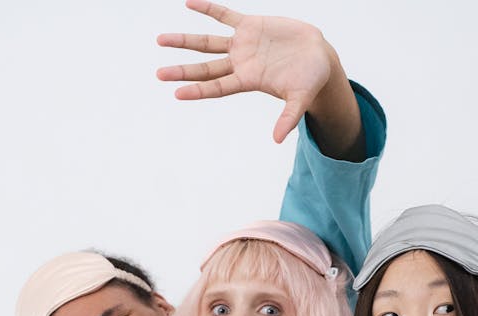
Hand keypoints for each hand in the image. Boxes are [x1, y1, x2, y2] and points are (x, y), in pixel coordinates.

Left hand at [157, 0, 341, 143]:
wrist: (318, 55)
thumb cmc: (309, 80)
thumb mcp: (300, 98)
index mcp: (248, 80)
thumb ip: (288, 118)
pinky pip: (223, 14)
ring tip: (160, 40)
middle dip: (182, 70)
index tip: (177, 93)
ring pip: (207, 42)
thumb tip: (277, 140)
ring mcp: (242, 44)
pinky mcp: (250, 25)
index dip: (198, 90)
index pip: (217, 87)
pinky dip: (208, 9)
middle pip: (205, 67)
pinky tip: (189, 2)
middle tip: (159, 74)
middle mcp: (240, 63)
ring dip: (185, 40)